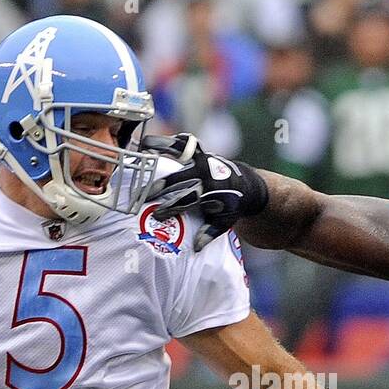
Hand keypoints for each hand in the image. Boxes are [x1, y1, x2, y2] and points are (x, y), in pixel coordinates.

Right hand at [142, 132, 268, 250]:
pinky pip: (184, 143)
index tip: (156, 214)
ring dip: (162, 148)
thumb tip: (195, 248)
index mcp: (212, 192)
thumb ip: (210, 233)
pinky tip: (151, 140)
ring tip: (143, 145)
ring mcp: (204, 160)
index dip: (171, 207)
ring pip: (182, 151)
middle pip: (179, 179)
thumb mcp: (225, 223)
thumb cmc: (230, 207)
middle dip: (160, 185)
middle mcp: (208, 173)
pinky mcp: (201, 152)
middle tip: (142, 192)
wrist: (246, 185)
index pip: (187, 200)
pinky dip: (169, 140)